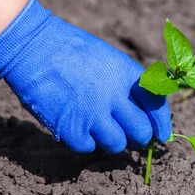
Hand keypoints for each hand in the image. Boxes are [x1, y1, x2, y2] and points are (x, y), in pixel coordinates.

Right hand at [0, 0, 171, 152]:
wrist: (33, 46)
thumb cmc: (72, 50)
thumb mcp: (110, 58)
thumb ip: (128, 84)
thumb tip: (144, 112)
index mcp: (128, 75)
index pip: (157, 107)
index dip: (162, 125)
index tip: (161, 135)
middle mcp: (115, 96)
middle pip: (141, 132)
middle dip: (138, 138)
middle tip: (131, 137)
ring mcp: (93, 113)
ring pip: (117, 144)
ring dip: (113, 142)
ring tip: (103, 131)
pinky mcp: (71, 127)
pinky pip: (88, 147)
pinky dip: (86, 143)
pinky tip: (81, 129)